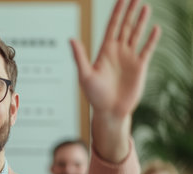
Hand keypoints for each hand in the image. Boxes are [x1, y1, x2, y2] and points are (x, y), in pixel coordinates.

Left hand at [70, 0, 160, 161]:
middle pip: (125, 26)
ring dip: (141, 21)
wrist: (109, 111)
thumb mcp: (85, 75)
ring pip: (136, 34)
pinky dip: (152, 39)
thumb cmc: (94, 95)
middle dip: (130, 11)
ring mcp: (129, 58)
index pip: (112, 26)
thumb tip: (71, 39)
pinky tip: (155, 29)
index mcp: (105, 51)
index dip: (117, 12)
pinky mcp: (140, 67)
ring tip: (145, 6)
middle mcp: (118, 51)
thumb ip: (80, 56)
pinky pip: (147, 49)